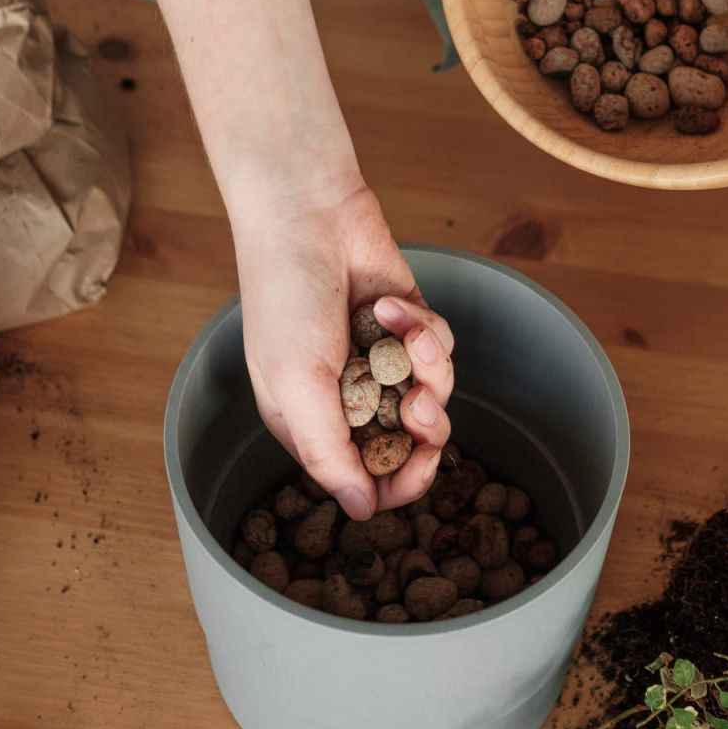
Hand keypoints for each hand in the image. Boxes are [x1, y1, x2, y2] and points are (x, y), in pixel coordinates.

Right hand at [234, 178, 453, 520]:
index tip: (422, 466)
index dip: (400, 481)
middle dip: (424, 425)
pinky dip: (422, 327)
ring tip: (409, 336)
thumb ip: (328, 453)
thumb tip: (361, 512)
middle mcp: (348, 398)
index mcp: (310, 422)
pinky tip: (389, 303)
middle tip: (422, 404)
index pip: (365, 478)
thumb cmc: (287, 299)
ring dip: (427, 367)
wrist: (309, 216)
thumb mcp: (296, 385)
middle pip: (409, 445)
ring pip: (434, 395)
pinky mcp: (410, 328)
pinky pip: (440, 349)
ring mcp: (382, 362)